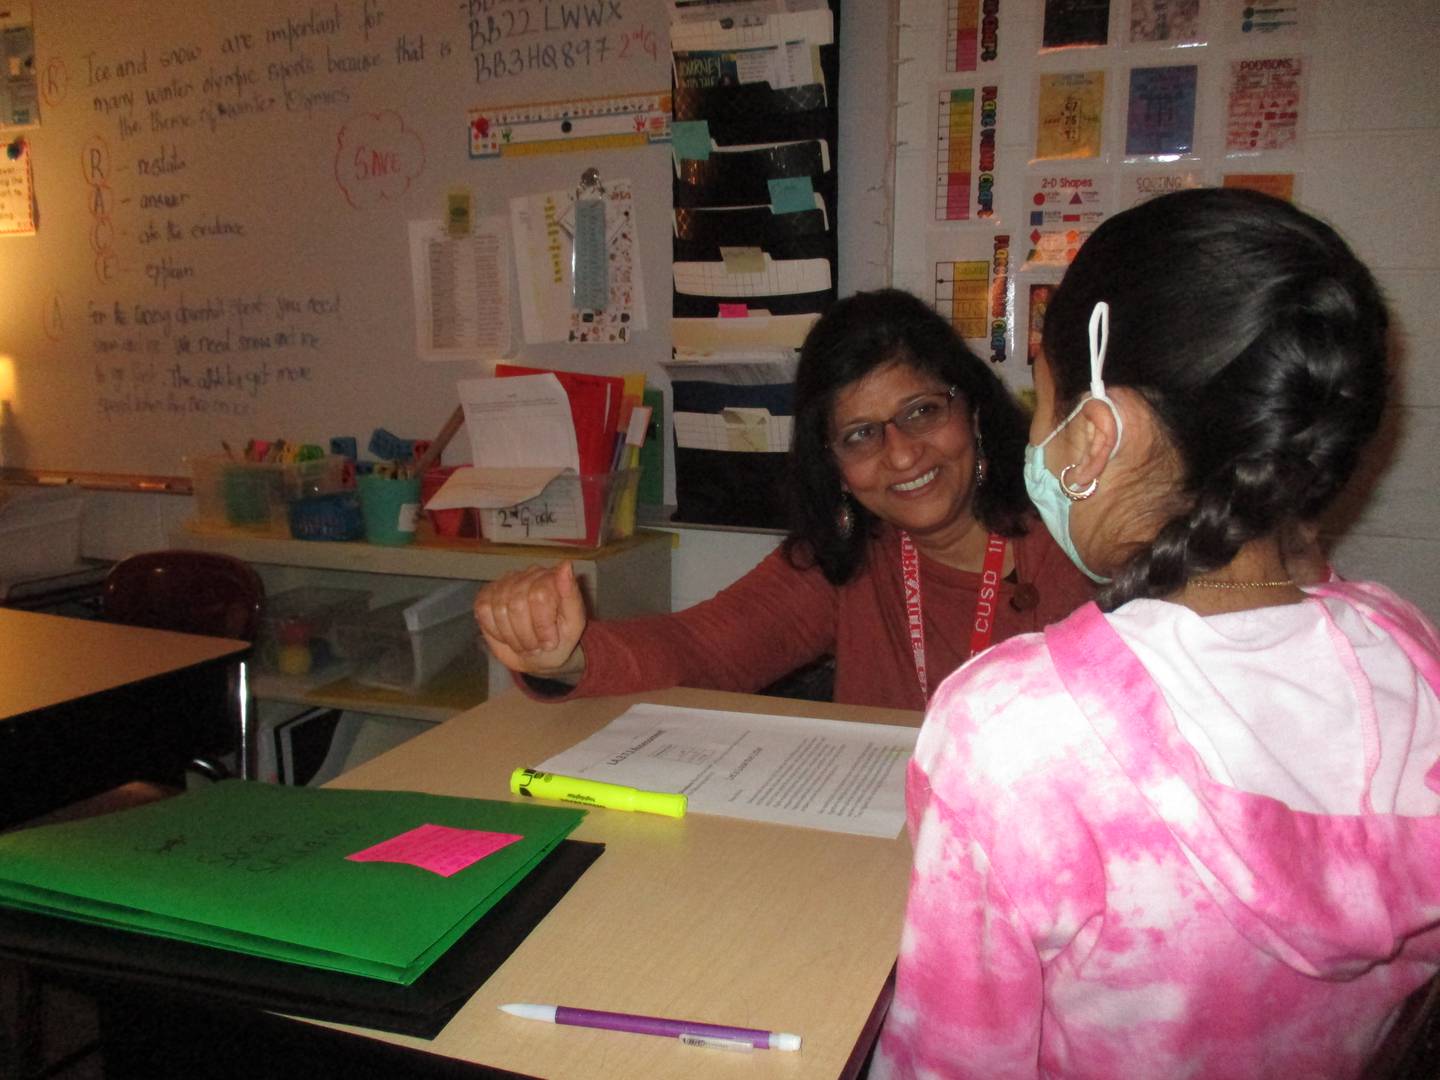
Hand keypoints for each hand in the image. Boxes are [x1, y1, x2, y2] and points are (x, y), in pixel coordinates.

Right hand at [474, 561, 587, 680]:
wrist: (540, 657)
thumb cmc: (559, 638)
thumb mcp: (574, 622)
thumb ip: (570, 594)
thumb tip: (566, 565)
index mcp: (552, 578)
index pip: (539, 596)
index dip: (542, 625)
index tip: (550, 642)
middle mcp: (527, 575)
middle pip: (517, 605)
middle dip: (526, 634)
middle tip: (535, 645)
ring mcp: (505, 584)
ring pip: (499, 610)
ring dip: (512, 636)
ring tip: (524, 642)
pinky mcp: (486, 596)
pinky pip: (483, 611)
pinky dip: (495, 631)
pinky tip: (508, 634)